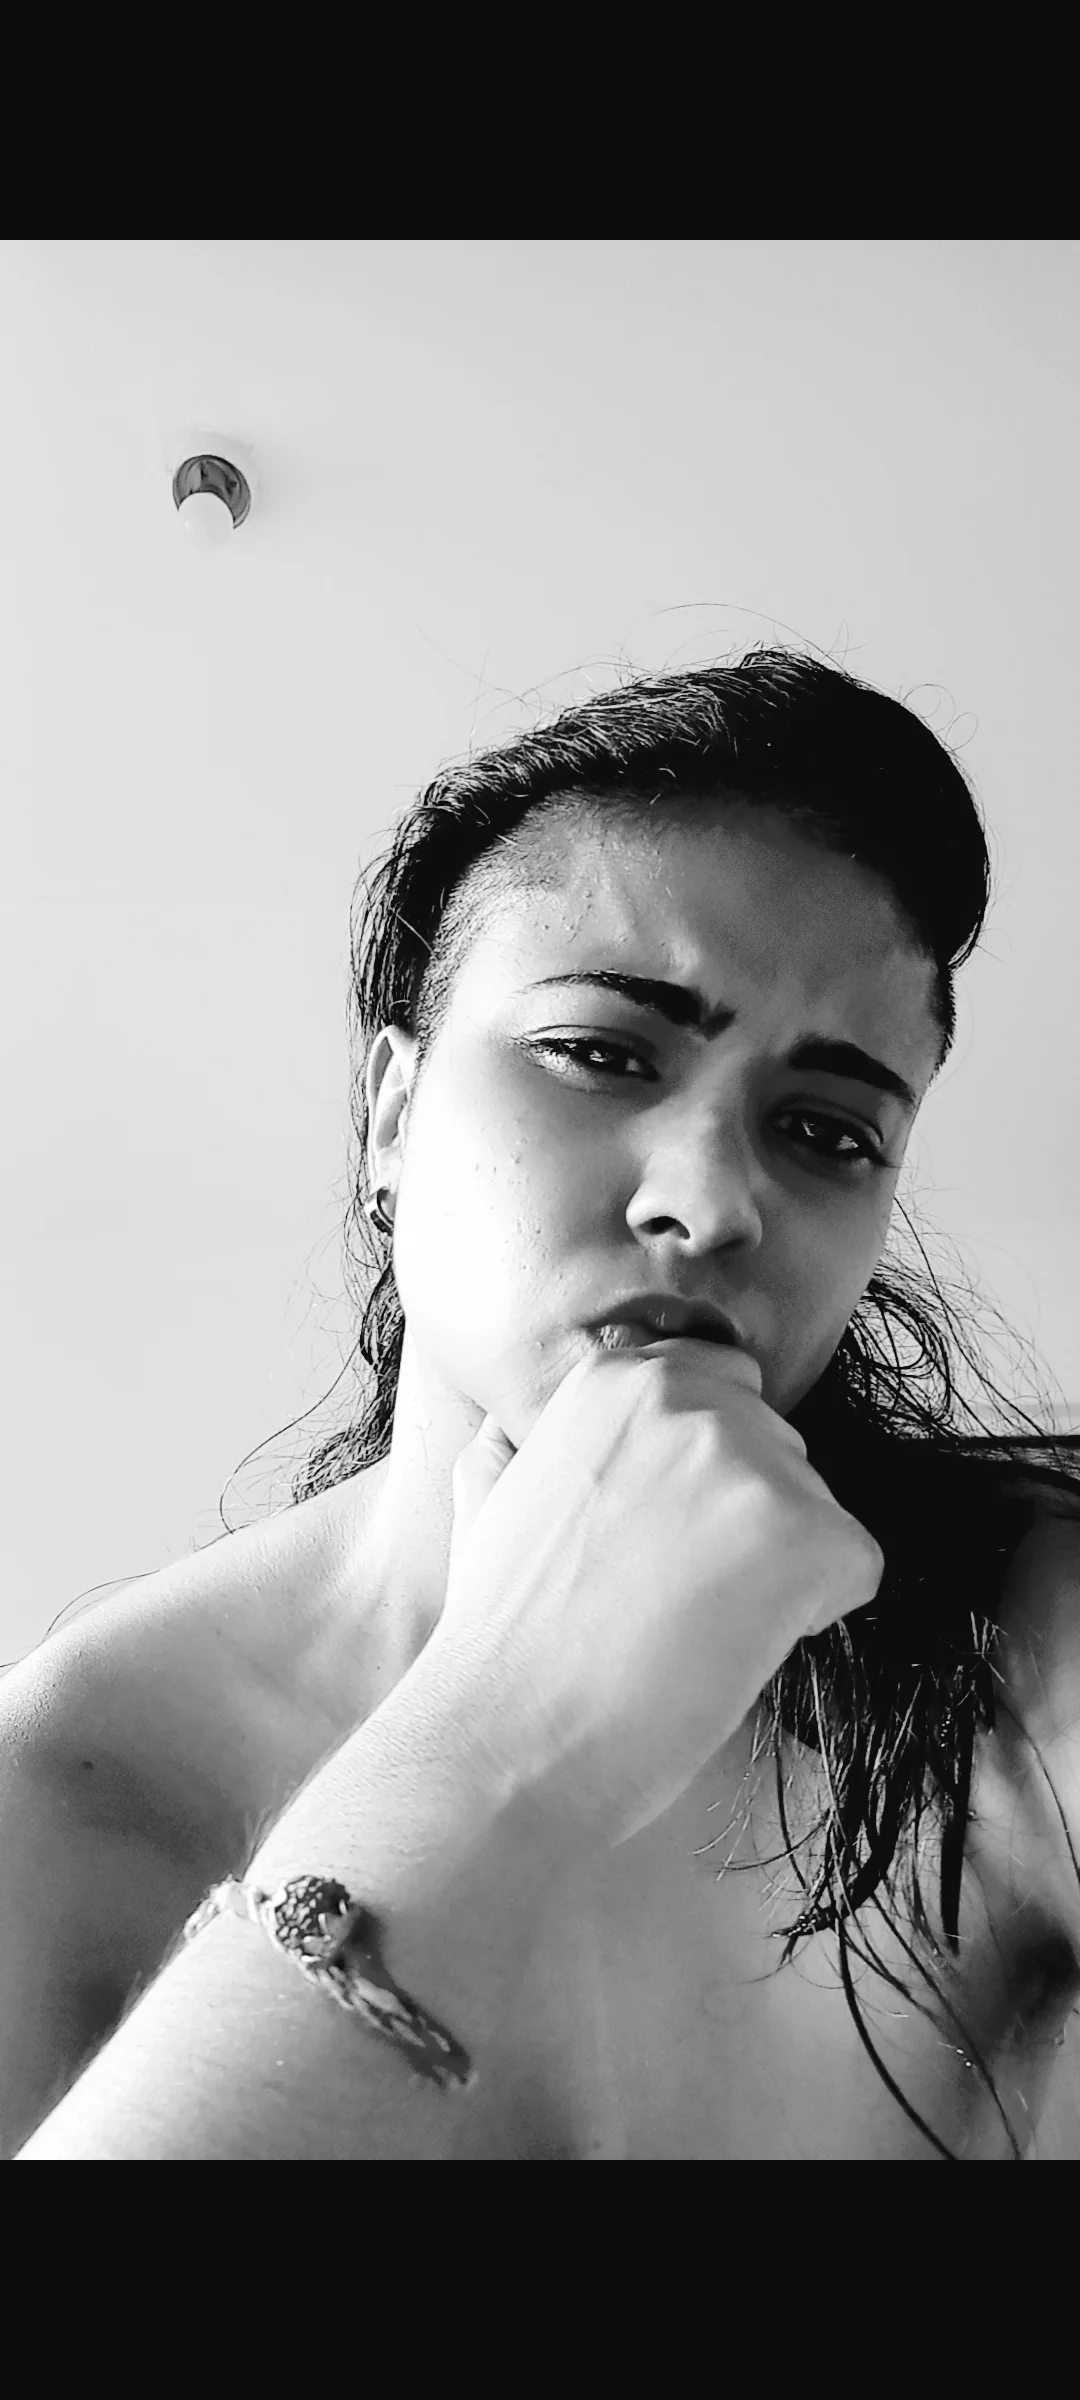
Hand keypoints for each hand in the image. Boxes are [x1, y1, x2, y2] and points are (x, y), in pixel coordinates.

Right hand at [424, 1338, 883, 1849]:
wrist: (507, 1741)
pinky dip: (813, 1615)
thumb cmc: (498, 1638)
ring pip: (816, 1508)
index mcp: (615, 1377)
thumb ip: (525, 1439)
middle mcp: (685, 1398)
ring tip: (689, 1626)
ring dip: (775, 1571)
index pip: (727, 1389)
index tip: (660, 1538)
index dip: (707, 1477)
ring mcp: (748, 1464)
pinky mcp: (803, 1536)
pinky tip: (731, 1649)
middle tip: (667, 1593)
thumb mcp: (486, 1493)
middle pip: (778, 1450)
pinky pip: (855, 1566)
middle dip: (744, 1521)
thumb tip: (519, 1430)